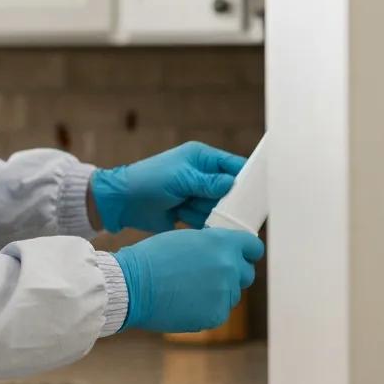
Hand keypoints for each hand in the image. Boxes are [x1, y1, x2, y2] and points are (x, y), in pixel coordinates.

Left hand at [89, 141, 243, 232]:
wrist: (122, 202)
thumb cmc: (148, 181)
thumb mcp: (180, 178)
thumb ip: (207, 182)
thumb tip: (232, 184)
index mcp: (201, 158)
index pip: (233, 166)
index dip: (246, 178)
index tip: (261, 193)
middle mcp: (202, 176)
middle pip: (229, 191)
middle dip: (227, 203)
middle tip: (226, 212)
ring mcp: (196, 195)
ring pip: (218, 208)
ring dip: (210, 214)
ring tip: (191, 212)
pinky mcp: (190, 212)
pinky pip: (206, 220)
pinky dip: (203, 225)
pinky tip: (194, 224)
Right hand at [115, 228, 263, 332]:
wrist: (132, 285)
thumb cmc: (151, 258)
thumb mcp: (185, 239)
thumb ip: (210, 245)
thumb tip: (221, 253)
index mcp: (222, 244)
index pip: (253, 247)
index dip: (247, 251)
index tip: (241, 255)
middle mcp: (229, 268)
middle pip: (246, 273)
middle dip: (233, 273)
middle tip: (210, 273)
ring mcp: (224, 294)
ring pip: (231, 294)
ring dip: (218, 291)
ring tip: (189, 288)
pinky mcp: (215, 316)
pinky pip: (219, 311)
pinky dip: (206, 308)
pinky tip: (185, 301)